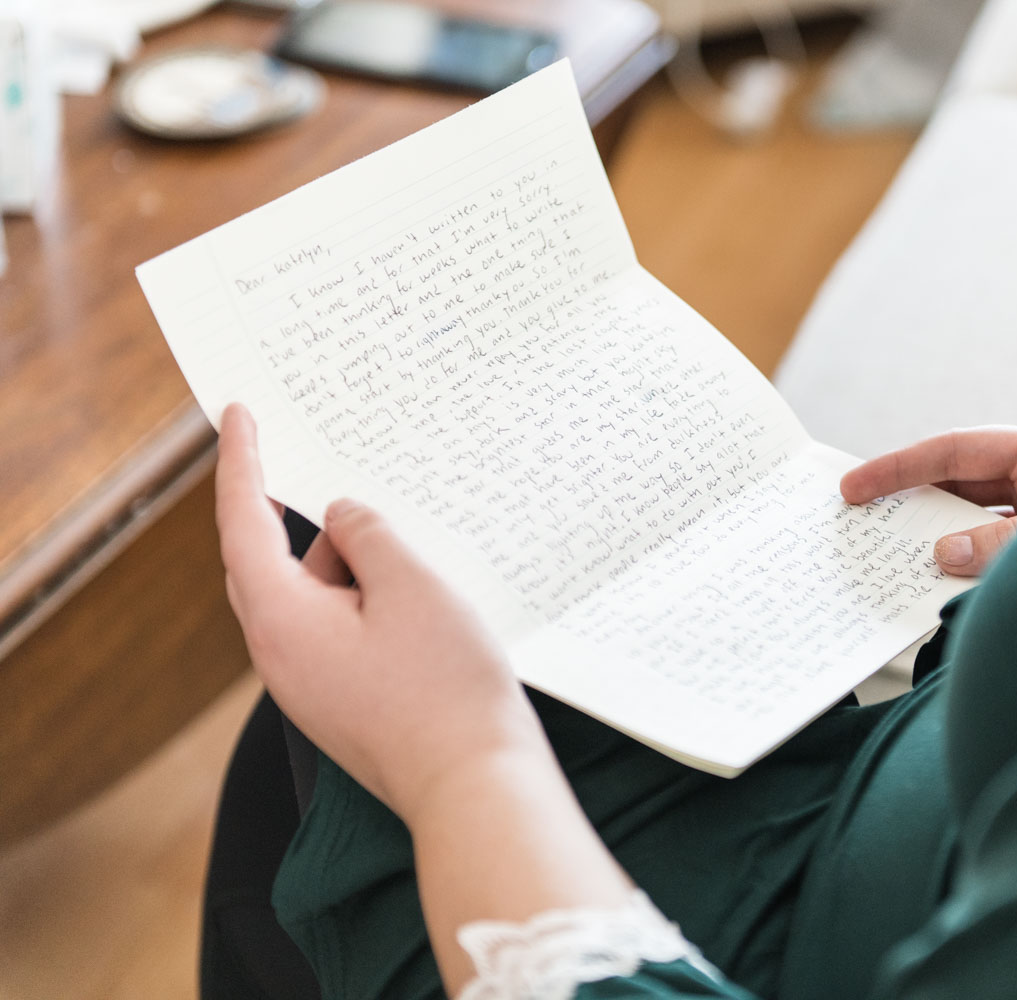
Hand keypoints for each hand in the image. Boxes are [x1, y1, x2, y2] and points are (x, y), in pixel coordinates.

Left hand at [215, 403, 549, 821]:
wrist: (473, 786)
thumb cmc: (446, 688)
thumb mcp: (412, 586)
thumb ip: (368, 536)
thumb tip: (341, 519)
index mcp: (281, 620)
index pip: (242, 523)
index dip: (240, 462)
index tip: (238, 415)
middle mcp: (281, 655)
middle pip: (266, 563)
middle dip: (286, 511)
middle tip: (304, 459)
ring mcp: (309, 686)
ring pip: (308, 597)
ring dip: (340, 560)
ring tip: (394, 530)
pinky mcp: (342, 703)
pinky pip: (334, 630)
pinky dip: (358, 596)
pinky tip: (406, 586)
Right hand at [841, 426, 1016, 576]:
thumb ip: (1000, 545)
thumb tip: (941, 552)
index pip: (957, 449)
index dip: (901, 466)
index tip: (853, 487)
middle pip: (963, 481)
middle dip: (913, 500)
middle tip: (860, 524)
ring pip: (981, 519)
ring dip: (941, 537)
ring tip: (893, 559)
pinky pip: (1003, 549)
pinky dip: (972, 563)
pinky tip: (948, 584)